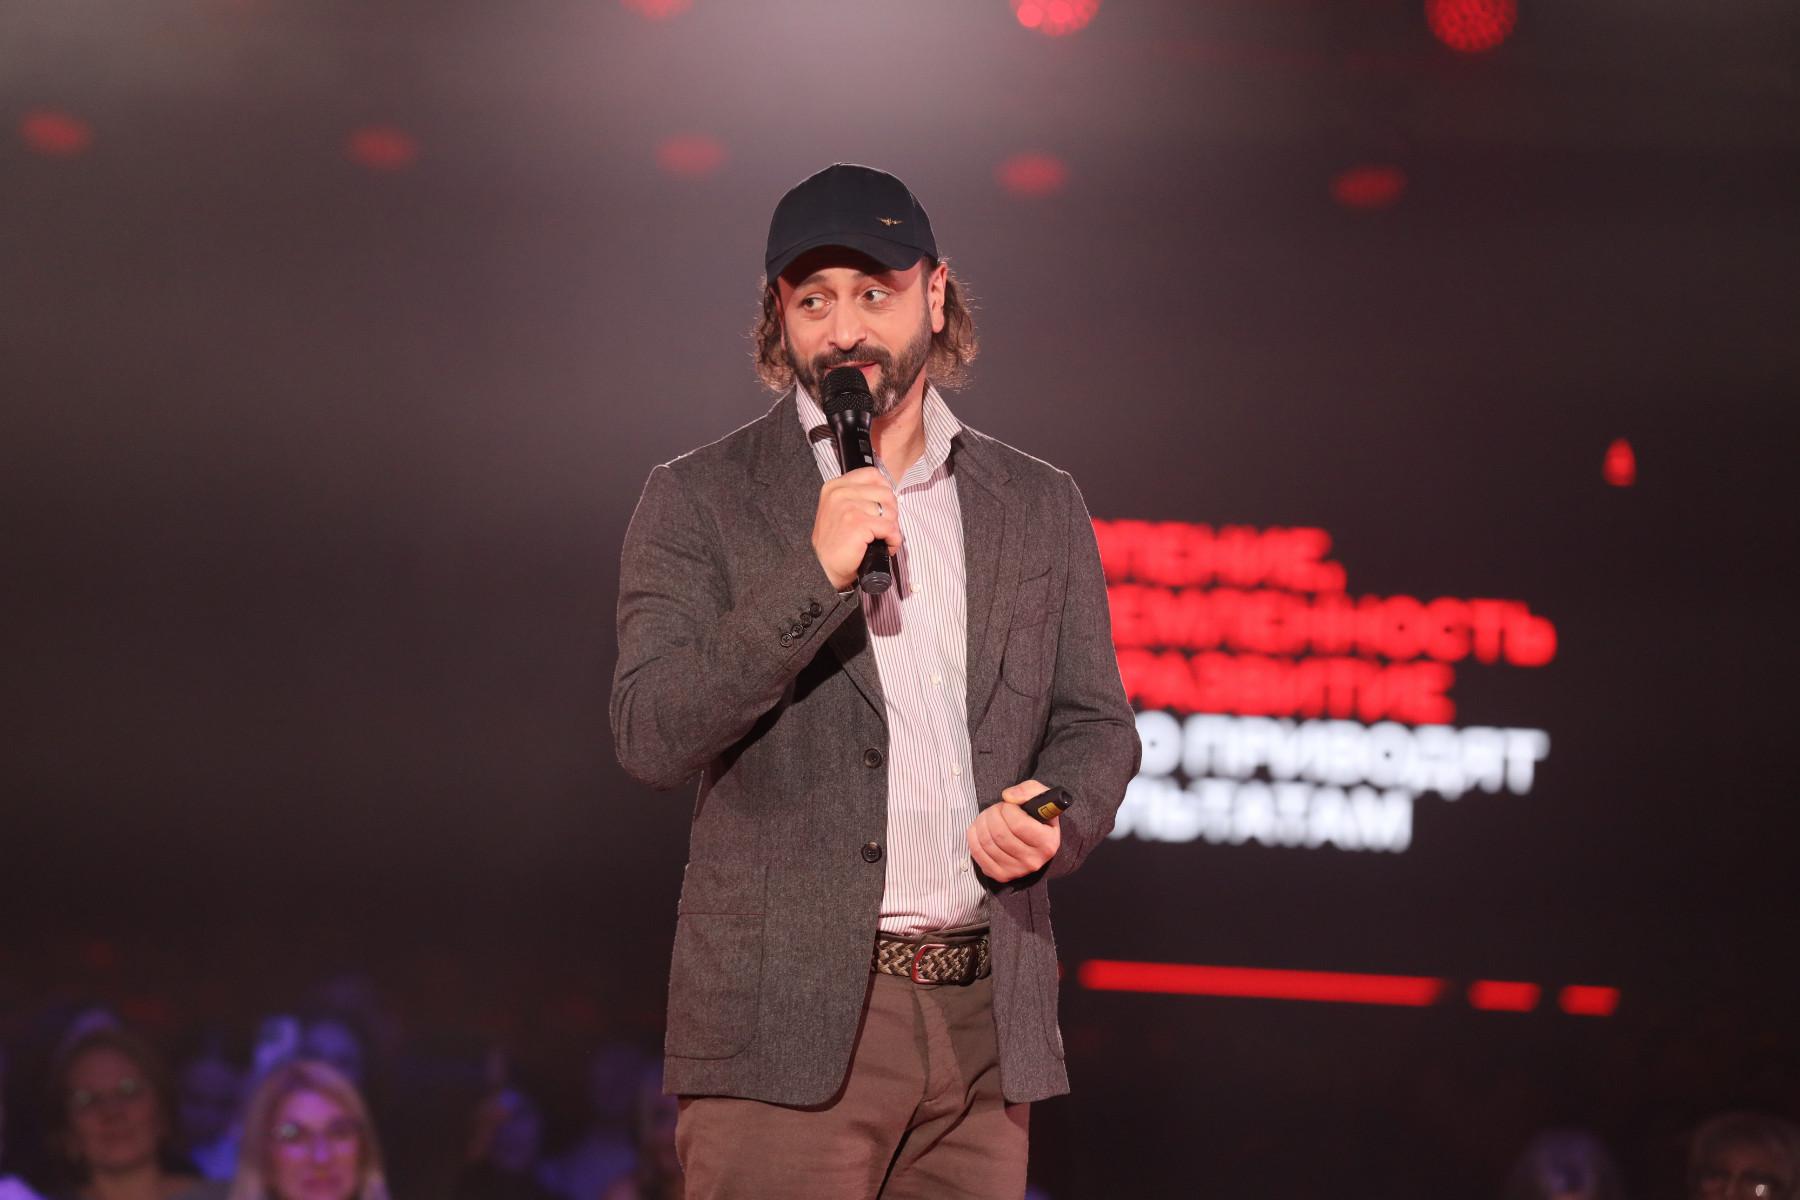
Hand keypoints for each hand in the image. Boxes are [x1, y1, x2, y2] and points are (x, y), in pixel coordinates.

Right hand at [812, 467, 901, 590]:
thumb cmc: (835, 543)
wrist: (824, 569)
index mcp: (835, 486)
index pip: (872, 475)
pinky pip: (890, 528)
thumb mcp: (839, 510)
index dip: (884, 492)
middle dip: (891, 512)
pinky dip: (893, 540)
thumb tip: (886, 492)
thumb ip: (857, 496)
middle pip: (885, 493)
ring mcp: (848, 507)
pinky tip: (886, 546)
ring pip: (890, 510)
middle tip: (884, 528)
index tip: (883, 508)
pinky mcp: (858, 524)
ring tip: (882, 538)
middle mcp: (839, 493)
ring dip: (892, 527)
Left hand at [965, 779, 1060, 883]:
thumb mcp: (1041, 797)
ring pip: (987, 842)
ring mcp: (1015, 871)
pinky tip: (980, 828)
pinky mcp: (1000, 875)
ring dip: (981, 822)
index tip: (1008, 805)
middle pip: (1000, 834)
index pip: (1019, 825)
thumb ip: (1028, 790)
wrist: (1035, 841)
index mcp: (1047, 843)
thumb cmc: (1037, 817)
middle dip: (992, 814)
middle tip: (996, 809)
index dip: (1007, 810)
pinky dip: (973, 836)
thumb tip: (1008, 797)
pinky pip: (977, 853)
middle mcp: (1033, 861)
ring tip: (988, 816)